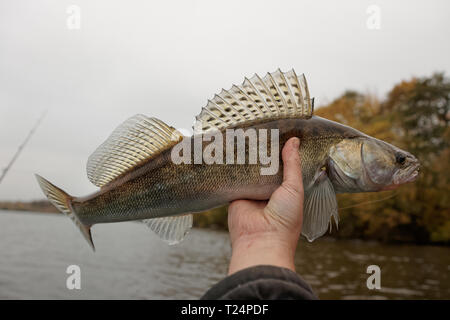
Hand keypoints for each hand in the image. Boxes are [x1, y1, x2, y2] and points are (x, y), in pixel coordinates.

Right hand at [227, 137, 303, 274]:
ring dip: (248, 157)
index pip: (285, 166)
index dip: (283, 151)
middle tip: (262, 129)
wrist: (261, 241)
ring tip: (247, 133)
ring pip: (249, 169)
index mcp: (286, 190)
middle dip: (264, 151)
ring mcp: (251, 192)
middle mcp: (268, 190)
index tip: (282, 132)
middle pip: (266, 165)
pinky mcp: (235, 193)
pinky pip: (234, 177)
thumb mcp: (294, 188)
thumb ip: (292, 165)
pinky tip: (233, 149)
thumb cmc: (285, 219)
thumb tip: (293, 141)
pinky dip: (233, 166)